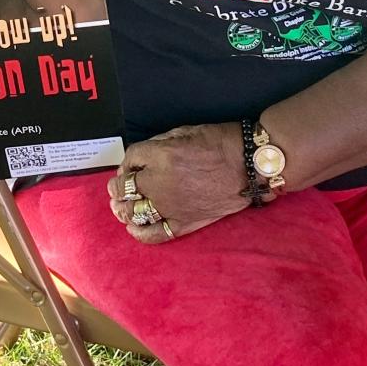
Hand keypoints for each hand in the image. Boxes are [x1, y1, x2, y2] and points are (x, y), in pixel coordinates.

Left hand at [107, 122, 249, 243]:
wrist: (248, 166)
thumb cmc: (219, 143)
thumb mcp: (184, 131)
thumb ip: (158, 143)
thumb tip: (140, 156)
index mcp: (160, 156)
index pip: (130, 159)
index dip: (127, 161)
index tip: (130, 164)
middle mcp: (160, 183)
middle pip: (124, 188)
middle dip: (117, 186)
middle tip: (118, 185)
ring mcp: (170, 206)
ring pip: (132, 212)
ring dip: (121, 208)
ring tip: (119, 205)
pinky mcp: (184, 223)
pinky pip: (154, 234)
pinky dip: (139, 232)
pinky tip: (133, 227)